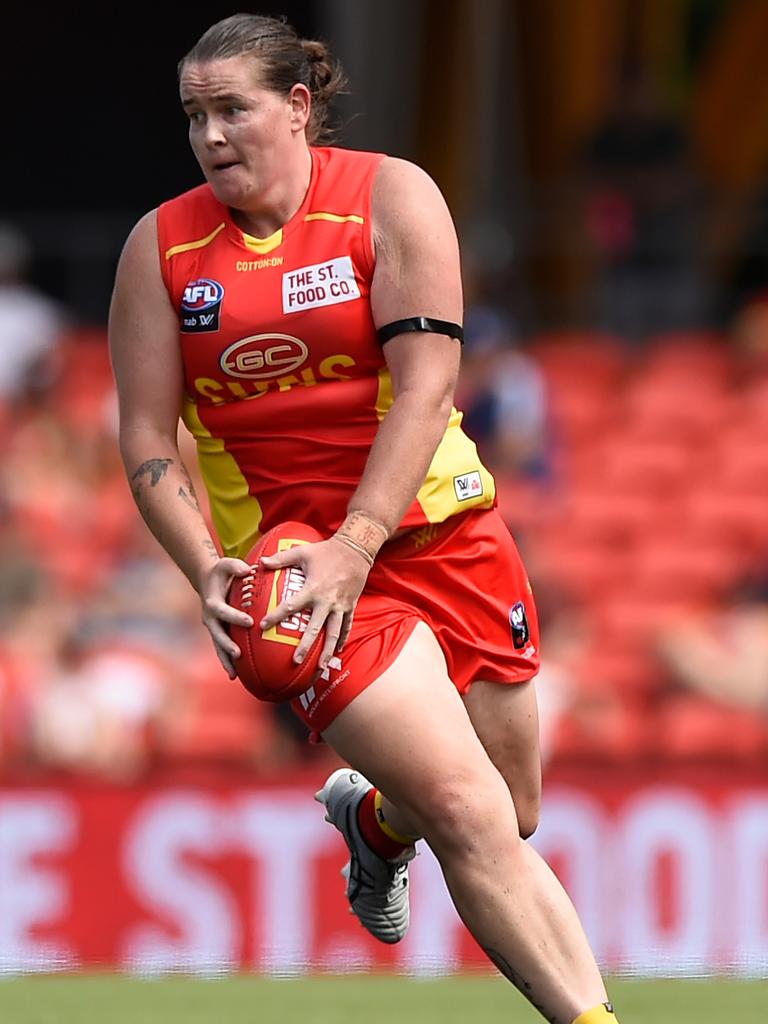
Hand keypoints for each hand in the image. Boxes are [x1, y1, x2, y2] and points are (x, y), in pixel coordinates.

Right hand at [199, 557, 254, 677]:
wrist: (207, 581)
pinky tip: (235, 676)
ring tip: (233, 674)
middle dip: (226, 645)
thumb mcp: (226, 564)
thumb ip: (236, 566)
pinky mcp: (217, 633)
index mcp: (212, 602)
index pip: (222, 611)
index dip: (234, 616)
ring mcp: (213, 627)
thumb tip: (248, 570)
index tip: (249, 621)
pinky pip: (221, 649)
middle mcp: (209, 618)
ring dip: (225, 660)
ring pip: (217, 646)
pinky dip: (227, 662)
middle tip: (238, 653)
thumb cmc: (221, 572)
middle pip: (217, 634)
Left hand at [259, 537, 370, 667]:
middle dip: (306, 646)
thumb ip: (281, 559)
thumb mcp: (302, 552)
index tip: (262, 626)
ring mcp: (341, 606)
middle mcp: (327, 601)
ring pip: (334, 634)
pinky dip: (341, 640)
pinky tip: (335, 652)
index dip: (276, 616)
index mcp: (313, 588)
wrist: (357, 550)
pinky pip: (346, 627)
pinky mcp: (350, 607)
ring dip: (327, 652)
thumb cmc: (327, 551)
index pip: (291, 606)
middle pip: (315, 628)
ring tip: (321, 668)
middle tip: (295, 661)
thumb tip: (260, 563)